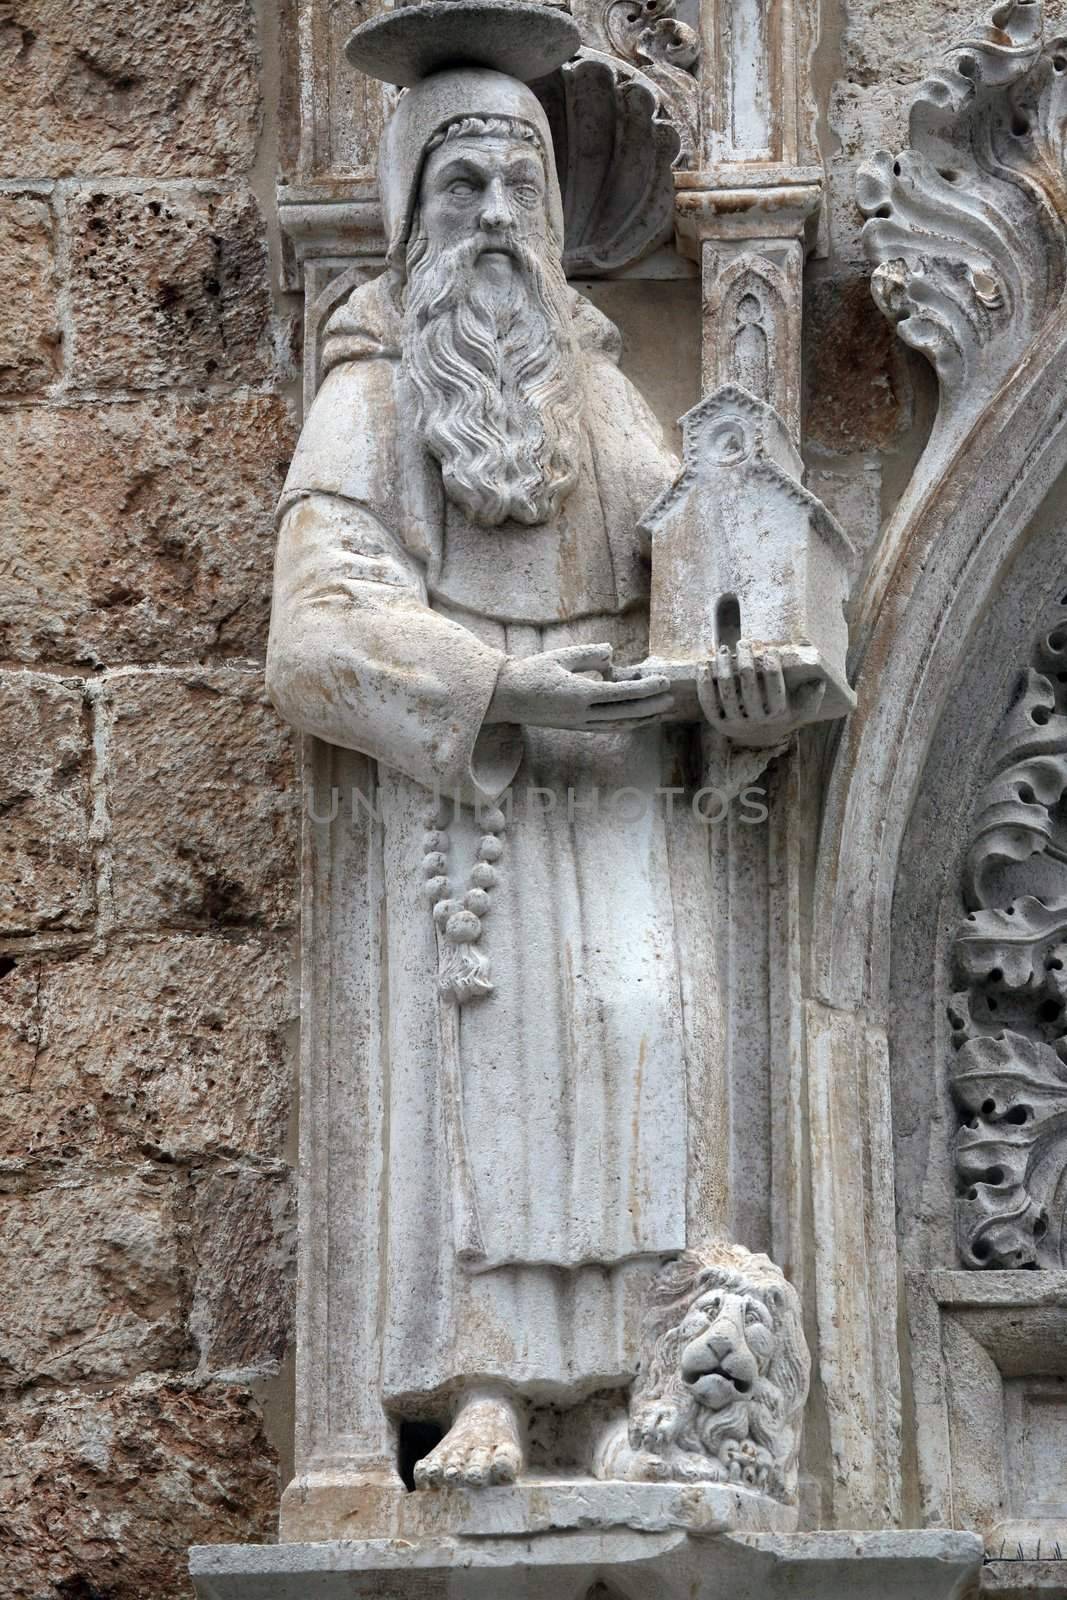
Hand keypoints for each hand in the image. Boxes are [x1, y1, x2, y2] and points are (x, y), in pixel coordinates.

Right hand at [486, 643, 673, 731]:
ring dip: (643, 719)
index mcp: (579, 695)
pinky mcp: (575, 727)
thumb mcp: (560, 656)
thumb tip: (612, 655)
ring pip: (618, 724)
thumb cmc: (530, 672)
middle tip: (672, 698)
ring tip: (662, 713)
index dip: (645, 688)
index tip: (663, 681)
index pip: (621, 693)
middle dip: (651, 706)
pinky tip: (637, 719)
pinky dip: (626, 724)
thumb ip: (589, 655)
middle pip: (625, 713)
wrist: (505, 697)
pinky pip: (607, 727)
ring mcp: (578, 723)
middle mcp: (581, 714)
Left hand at [697, 642, 825, 746]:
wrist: (757, 739)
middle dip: (746, 662)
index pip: (775, 691)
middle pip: (748, 687)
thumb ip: (811, 699)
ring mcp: (735, 722)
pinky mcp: (718, 723)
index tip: (769, 651)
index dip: (772, 671)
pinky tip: (703, 665)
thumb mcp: (800, 711)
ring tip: (723, 650)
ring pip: (726, 693)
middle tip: (744, 643)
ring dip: (724, 669)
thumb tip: (820, 682)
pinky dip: (704, 684)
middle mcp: (755, 720)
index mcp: (777, 715)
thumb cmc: (781, 717)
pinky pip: (708, 702)